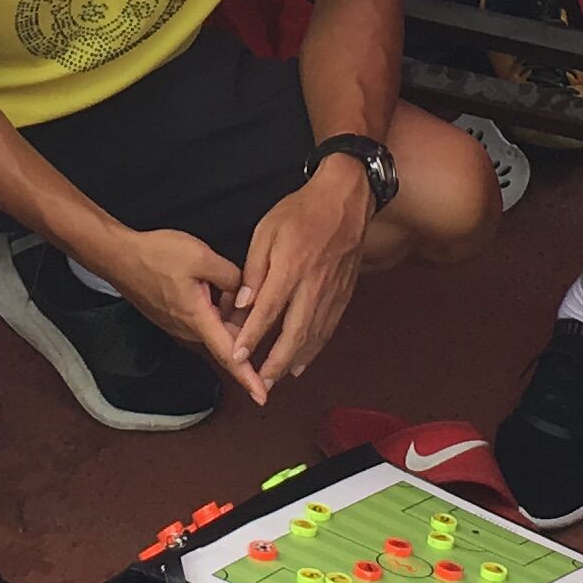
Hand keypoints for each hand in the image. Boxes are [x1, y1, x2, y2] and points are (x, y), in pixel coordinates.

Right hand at [95, 224, 254, 394]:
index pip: (229, 354)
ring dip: (225, 312)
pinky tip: (208, 284)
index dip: (247, 376)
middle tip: (243, 294)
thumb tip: (244, 293)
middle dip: (242, 323)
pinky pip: (201, 320)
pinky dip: (212, 308)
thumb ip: (230, 276)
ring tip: (216, 281)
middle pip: (226, 339)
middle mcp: (187, 329)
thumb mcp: (201, 256)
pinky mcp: (172, 318)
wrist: (119, 257)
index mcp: (197, 318)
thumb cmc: (155, 256)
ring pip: (214, 327)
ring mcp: (178, 325)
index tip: (262, 396)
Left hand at [230, 153, 371, 389]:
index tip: (236, 357)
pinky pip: (328, 328)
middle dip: (275, 363)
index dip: (251, 336)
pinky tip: (302, 361)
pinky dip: (314, 349)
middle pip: (294, 333)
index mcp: (291, 267)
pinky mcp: (344, 293)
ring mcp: (332, 291)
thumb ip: (254, 270)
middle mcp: (313, 285)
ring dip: (294, 361)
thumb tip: (243, 304)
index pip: (267, 311)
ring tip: (276, 379)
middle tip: (258, 383)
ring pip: (313, 336)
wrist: (346, 199)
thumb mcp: (266, 231)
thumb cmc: (301, 211)